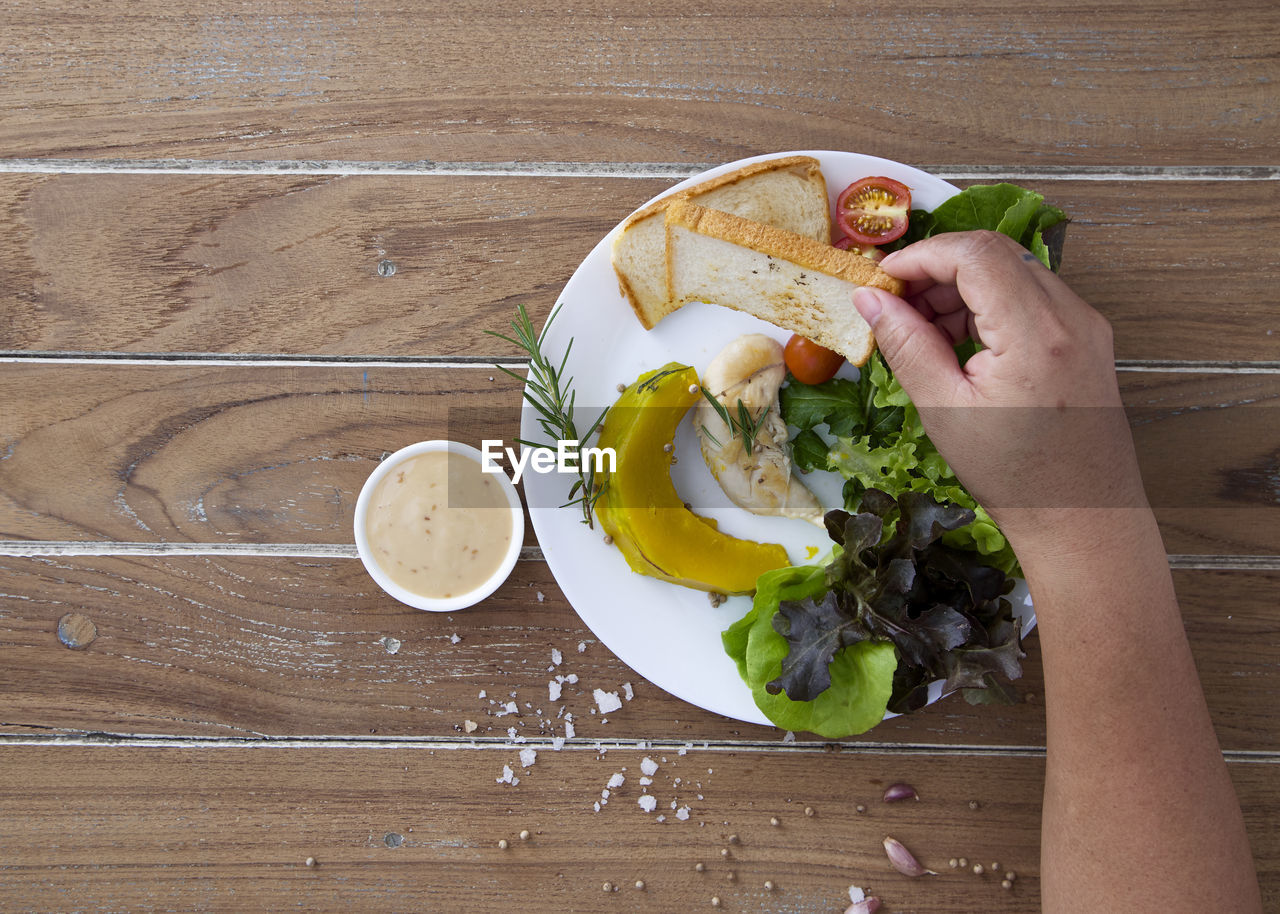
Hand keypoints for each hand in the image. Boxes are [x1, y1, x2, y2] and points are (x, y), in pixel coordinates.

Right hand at [852, 230, 1147, 544]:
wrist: (1083, 516)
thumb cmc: (1014, 476)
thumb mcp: (944, 410)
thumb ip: (906, 345)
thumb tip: (869, 299)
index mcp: (1035, 333)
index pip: (974, 254)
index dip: (920, 256)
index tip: (882, 280)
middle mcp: (1070, 316)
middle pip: (994, 254)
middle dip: (936, 269)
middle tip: (894, 306)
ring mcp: (1085, 323)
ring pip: (1012, 271)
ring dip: (960, 288)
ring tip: (923, 333)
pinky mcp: (1087, 336)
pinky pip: (1030, 296)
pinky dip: (988, 305)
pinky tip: (959, 344)